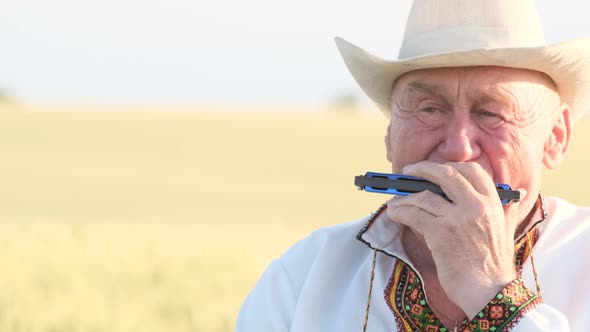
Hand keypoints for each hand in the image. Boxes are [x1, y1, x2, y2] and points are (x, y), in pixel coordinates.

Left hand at [385, 161, 525, 318]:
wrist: (491, 292)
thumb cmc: (491, 264)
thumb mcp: (499, 228)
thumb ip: (489, 208)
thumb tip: (482, 194)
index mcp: (493, 202)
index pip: (471, 170)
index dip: (448, 166)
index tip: (434, 169)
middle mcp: (477, 205)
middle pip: (445, 174)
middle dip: (423, 169)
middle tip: (408, 171)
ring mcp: (458, 218)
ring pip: (424, 195)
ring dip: (405, 197)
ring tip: (395, 201)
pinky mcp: (441, 233)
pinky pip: (414, 214)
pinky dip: (400, 211)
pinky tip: (395, 213)